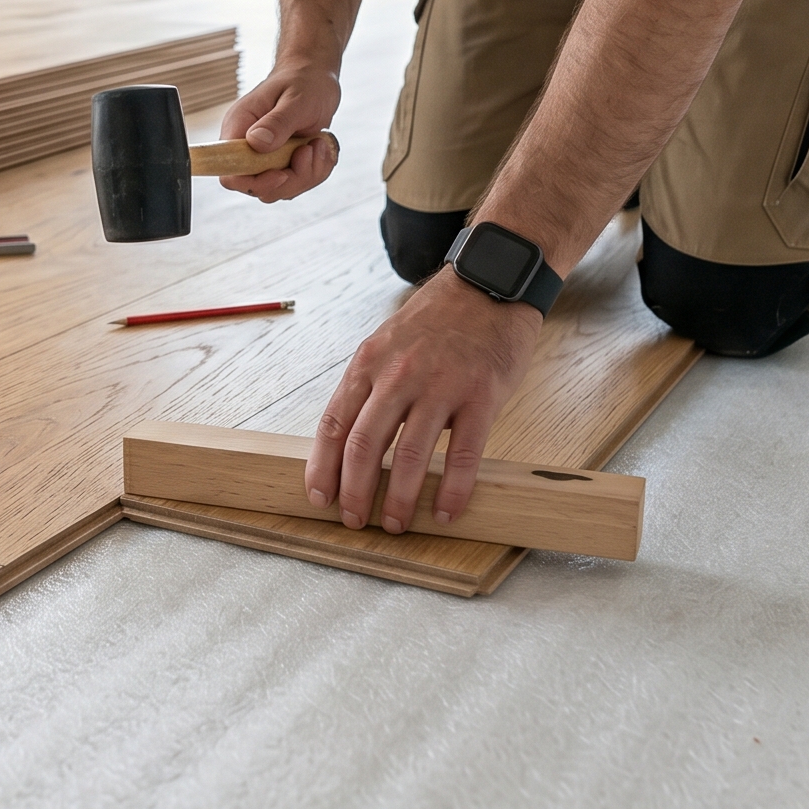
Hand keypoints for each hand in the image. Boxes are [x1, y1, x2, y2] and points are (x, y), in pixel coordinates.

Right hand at [218, 59, 341, 202]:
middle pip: (258, 188)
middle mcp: (247, 147)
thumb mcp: (295, 99)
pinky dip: (316, 170)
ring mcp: (265, 157)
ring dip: (308, 173)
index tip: (282, 173)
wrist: (316, 78)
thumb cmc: (303, 81)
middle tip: (309, 149)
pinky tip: (320, 146)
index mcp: (239, 128)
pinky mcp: (281, 163)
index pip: (228, 172)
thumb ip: (277, 122)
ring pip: (281, 189)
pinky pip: (297, 182)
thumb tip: (256, 143)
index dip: (253, 182)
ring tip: (318, 144)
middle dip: (292, 179)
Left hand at [307, 269, 543, 532]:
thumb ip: (368, 387)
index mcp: (369, 364)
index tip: (319, 498)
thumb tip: (344, 441)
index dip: (322, 467)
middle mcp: (399, 375)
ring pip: (412, 455)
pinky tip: (446, 511)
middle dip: (355, 491)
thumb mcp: (386, 344)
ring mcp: (441, 385)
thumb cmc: (437, 321)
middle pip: (365, 444)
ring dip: (400, 498)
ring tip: (395, 524)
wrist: (489, 285)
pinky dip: (454, 489)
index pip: (334, 424)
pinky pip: (464, 453)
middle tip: (354, 521)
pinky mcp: (481, 395)